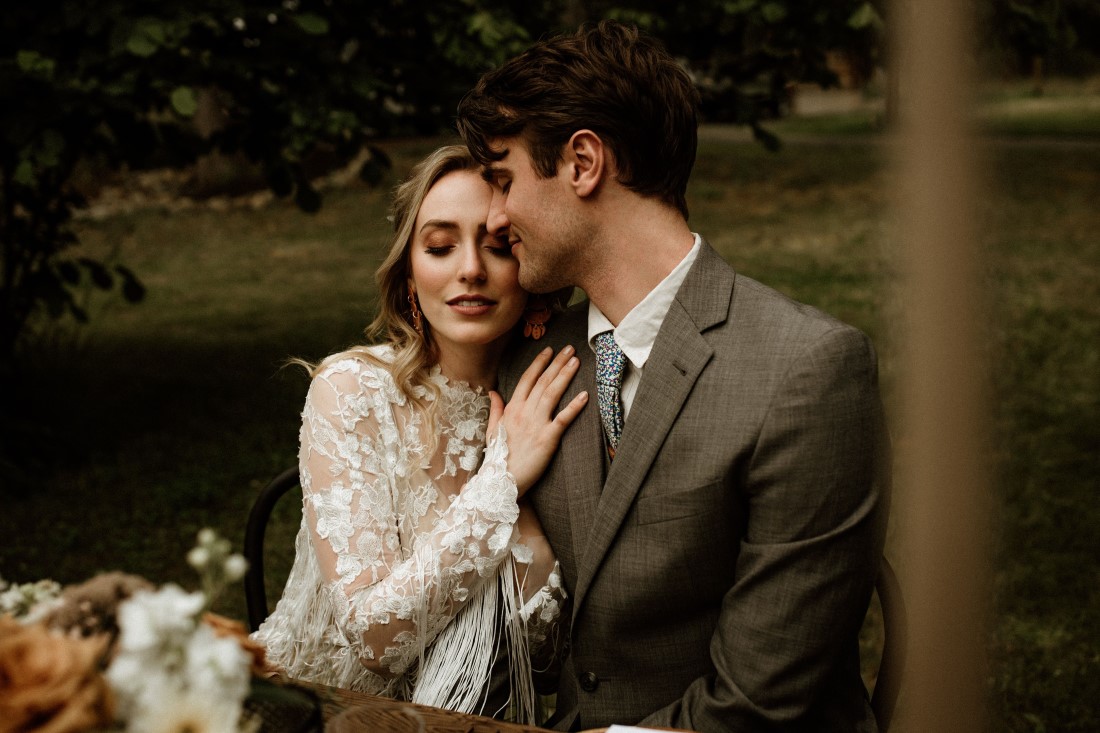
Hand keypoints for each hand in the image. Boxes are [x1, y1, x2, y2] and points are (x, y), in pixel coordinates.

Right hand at [486, 346, 587, 494]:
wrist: (502, 480)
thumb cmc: (499, 457)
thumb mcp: (494, 429)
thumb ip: (496, 408)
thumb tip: (493, 391)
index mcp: (512, 409)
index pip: (527, 379)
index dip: (539, 363)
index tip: (549, 350)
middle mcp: (524, 412)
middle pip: (543, 382)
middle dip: (557, 363)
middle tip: (570, 348)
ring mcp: (536, 424)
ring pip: (552, 394)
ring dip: (565, 376)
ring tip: (576, 361)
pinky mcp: (548, 439)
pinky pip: (563, 419)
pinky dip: (574, 406)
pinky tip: (585, 395)